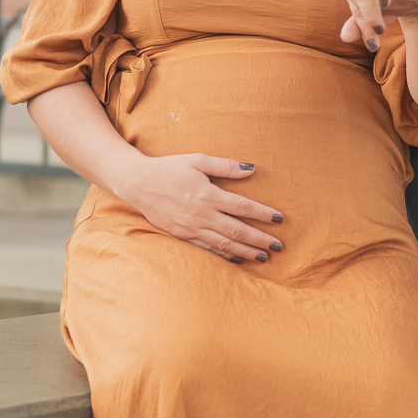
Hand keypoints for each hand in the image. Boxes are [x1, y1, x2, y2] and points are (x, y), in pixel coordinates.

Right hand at [116, 154, 283, 263]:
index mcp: (208, 194)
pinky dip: (223, 255)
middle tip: (279, 246)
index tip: (279, 219)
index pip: (243, 207)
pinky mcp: (182, 235)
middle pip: (238, 231)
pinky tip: (236, 258)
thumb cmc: (169, 167)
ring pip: (224, 244)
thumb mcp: (197, 160)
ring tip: (263, 256)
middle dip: (260, 239)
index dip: (263, 214)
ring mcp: (191, 228)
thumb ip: (225, 166)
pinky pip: (206, 249)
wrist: (138, 182)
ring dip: (246, 251)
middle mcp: (201, 215)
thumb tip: (251, 169)